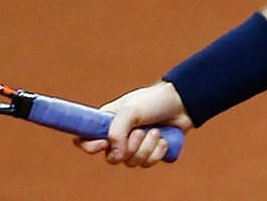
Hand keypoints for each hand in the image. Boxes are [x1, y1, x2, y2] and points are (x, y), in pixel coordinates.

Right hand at [73, 81, 192, 167]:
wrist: (181, 103)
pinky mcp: (149, 153)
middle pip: (112, 158)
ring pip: (132, 163)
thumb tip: (115, 155)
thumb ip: (117, 132)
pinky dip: (157, 153)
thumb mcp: (130, 110)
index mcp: (106, 122)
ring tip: (156, 131)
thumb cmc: (152, 101)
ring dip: (147, 147)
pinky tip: (164, 139)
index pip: (85, 139)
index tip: (105, 143)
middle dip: (131, 146)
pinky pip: (148, 164)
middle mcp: (117, 136)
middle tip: (141, 131)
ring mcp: (134, 146)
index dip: (90, 146)